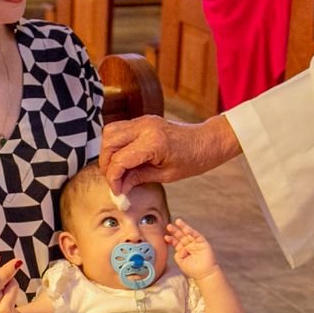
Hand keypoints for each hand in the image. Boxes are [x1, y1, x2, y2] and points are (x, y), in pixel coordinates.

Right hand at [101, 115, 241, 194]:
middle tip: (115, 181)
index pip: (119, 160)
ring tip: (117, 170)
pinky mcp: (143, 120)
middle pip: (109, 143)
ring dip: (108, 152)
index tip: (117, 192)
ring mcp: (143, 121)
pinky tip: (124, 159)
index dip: (113, 179)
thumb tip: (119, 189)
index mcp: (153, 142)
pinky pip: (120, 129)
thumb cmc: (192, 160)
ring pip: (110, 132)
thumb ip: (138, 178)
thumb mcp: (166, 175)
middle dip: (106, 164)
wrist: (207, 141)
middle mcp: (144, 127)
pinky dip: (116, 144)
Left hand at [164, 218, 218, 278]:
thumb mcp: (181, 261)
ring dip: (183, 227)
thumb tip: (178, 248)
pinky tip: (186, 229)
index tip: (165, 237)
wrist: (204, 274)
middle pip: (181, 236)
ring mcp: (196, 243)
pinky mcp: (203, 242)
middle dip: (175, 231)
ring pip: (188, 233)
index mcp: (183, 250)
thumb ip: (177, 254)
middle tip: (169, 226)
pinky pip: (196, 235)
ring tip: (177, 221)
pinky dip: (191, 232)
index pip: (176, 242)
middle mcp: (189, 245)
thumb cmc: (193, 270)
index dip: (171, 239)